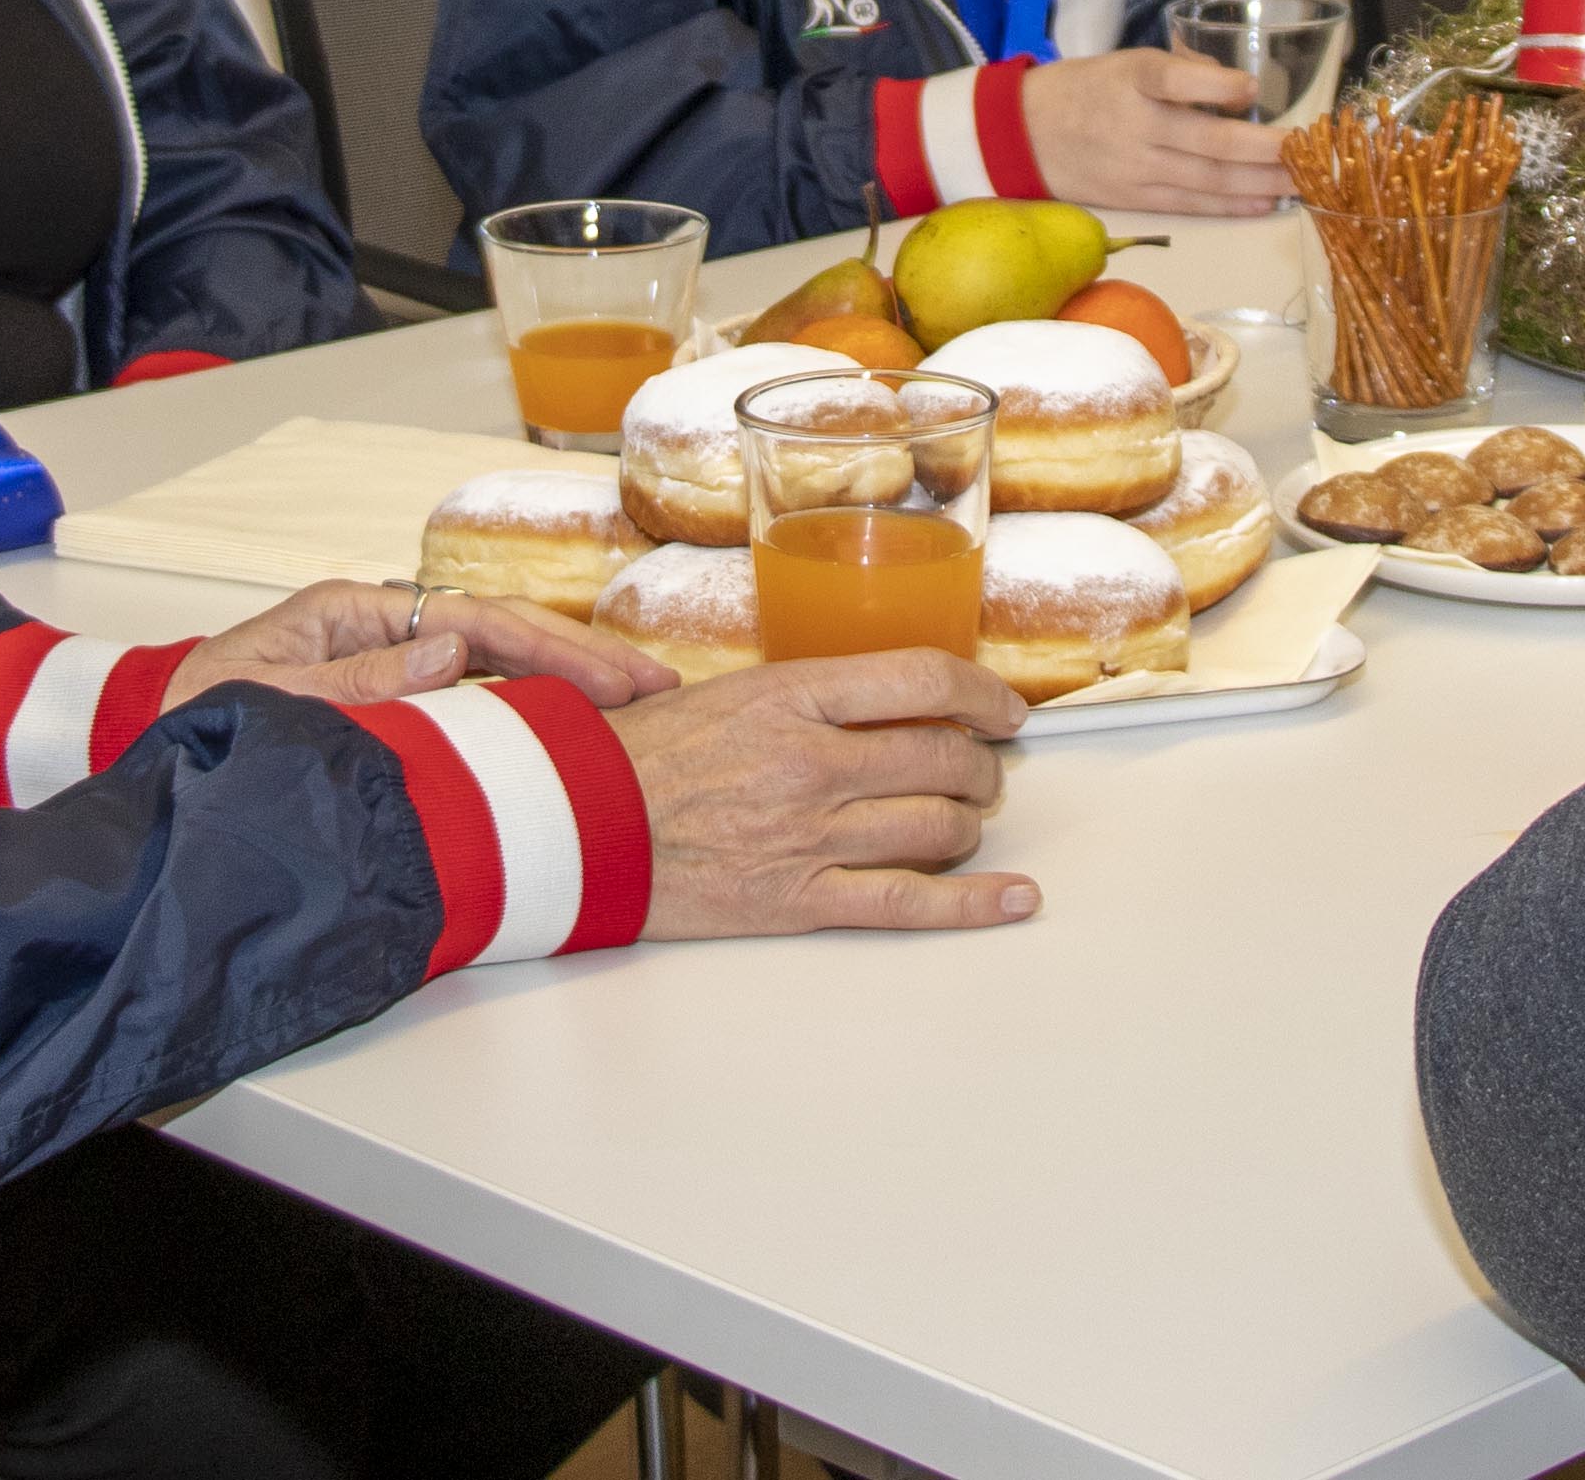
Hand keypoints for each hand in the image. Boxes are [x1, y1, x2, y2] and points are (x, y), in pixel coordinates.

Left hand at [159, 581, 680, 714]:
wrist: (152, 740)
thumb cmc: (199, 716)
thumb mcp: (269, 700)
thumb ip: (357, 683)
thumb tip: (452, 653)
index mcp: (355, 612)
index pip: (475, 621)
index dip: (552, 647)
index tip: (614, 678)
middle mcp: (383, 631)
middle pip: (502, 636)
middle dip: (581, 659)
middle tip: (658, 690)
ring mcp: (392, 665)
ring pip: (498, 667)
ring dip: (566, 684)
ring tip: (640, 706)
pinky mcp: (395, 704)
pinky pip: (475, 701)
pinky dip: (528, 712)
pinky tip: (573, 730)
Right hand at [613, 651, 1035, 935]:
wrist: (572, 826)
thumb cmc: (631, 759)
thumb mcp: (721, 695)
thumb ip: (800, 698)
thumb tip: (868, 703)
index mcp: (789, 697)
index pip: (922, 681)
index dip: (982, 693)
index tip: (1002, 708)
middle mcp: (811, 763)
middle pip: (944, 758)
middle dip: (979, 766)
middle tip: (979, 769)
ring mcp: (810, 836)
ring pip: (938, 827)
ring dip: (968, 823)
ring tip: (963, 819)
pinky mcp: (800, 900)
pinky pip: (910, 902)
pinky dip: (975, 904)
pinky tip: (1013, 897)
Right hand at [1021, 49, 1289, 215]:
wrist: (1021, 135)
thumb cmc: (1084, 90)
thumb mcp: (1124, 62)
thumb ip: (1180, 69)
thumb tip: (1235, 87)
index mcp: (1129, 80)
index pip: (1173, 79)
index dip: (1215, 85)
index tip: (1251, 87)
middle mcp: (1133, 124)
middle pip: (1207, 140)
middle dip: (1265, 148)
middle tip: (1308, 149)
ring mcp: (1134, 167)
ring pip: (1208, 179)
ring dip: (1261, 182)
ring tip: (1302, 180)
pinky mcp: (1134, 198)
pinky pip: (1191, 203)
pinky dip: (1231, 204)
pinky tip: (1264, 202)